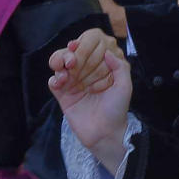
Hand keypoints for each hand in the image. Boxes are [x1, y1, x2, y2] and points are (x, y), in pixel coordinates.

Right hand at [49, 37, 131, 172]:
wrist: (105, 133)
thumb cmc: (117, 110)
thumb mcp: (125, 87)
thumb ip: (120, 67)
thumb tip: (108, 51)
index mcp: (99, 69)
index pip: (88, 50)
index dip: (82, 45)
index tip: (78, 45)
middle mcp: (85, 74)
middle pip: (71, 55)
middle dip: (69, 54)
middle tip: (71, 60)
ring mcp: (72, 84)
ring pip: (59, 65)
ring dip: (59, 63)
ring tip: (65, 72)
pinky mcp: (63, 96)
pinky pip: (53, 82)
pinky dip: (54, 79)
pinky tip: (60, 82)